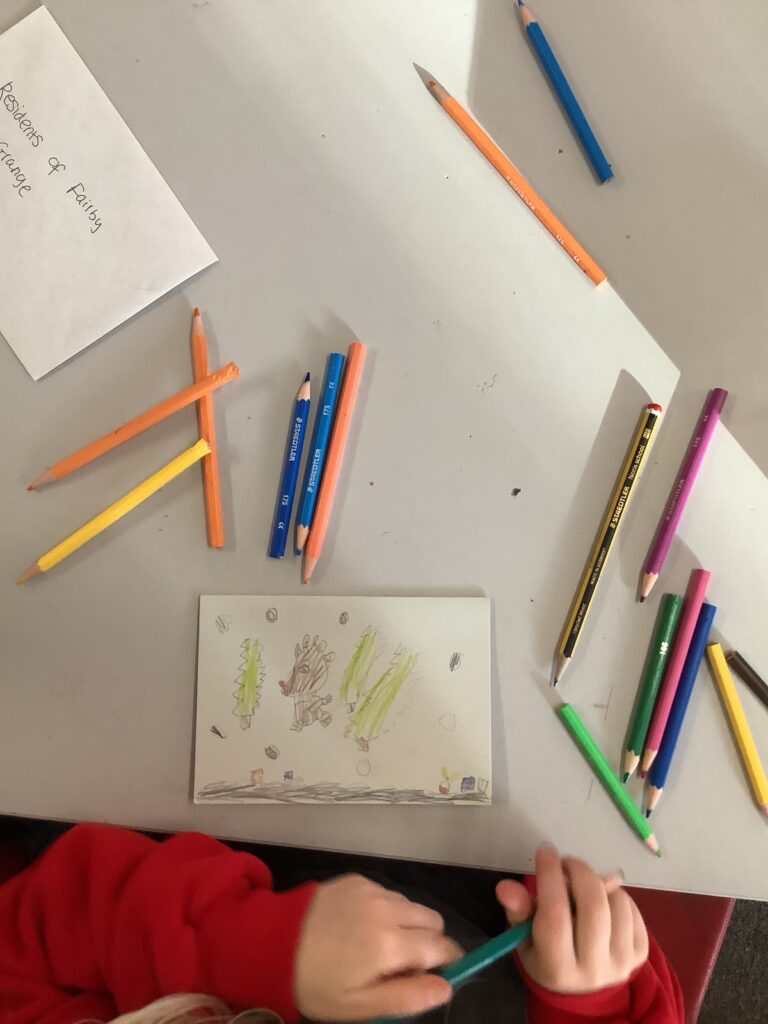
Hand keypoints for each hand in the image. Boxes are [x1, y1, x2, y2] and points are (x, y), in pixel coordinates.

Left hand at [294, 874, 460, 1020]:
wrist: (271, 944)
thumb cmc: (316, 984)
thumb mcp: (359, 1006)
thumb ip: (407, 997)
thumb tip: (446, 987)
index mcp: (390, 944)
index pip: (443, 947)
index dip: (446, 962)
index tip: (435, 975)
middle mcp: (387, 909)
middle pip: (433, 920)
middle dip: (427, 942)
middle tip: (401, 964)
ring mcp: (371, 890)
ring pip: (410, 905)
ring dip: (406, 924)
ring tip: (376, 945)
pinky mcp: (356, 879)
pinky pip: (387, 893)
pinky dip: (384, 910)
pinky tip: (358, 926)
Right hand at [496, 845, 648, 993]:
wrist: (580, 990)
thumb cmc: (544, 956)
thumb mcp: (523, 938)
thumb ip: (518, 911)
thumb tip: (506, 887)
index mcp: (557, 968)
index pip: (555, 915)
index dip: (550, 877)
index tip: (545, 851)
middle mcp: (593, 970)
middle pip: (594, 908)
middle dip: (580, 872)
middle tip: (567, 862)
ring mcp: (622, 964)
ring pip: (617, 904)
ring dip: (599, 883)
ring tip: (583, 885)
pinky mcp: (639, 956)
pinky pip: (633, 910)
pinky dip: (617, 895)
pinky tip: (602, 900)